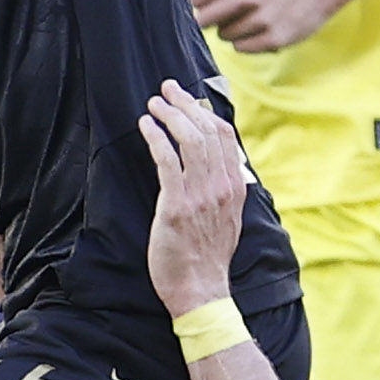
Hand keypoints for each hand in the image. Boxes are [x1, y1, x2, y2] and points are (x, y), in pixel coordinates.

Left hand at [139, 78, 249, 315]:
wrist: (200, 290)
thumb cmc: (207, 258)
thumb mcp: (227, 219)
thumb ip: (224, 191)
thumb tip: (219, 165)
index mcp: (234, 188)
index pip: (225, 136)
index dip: (205, 112)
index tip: (189, 99)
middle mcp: (221, 187)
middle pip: (207, 131)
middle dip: (185, 104)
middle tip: (167, 90)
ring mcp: (201, 196)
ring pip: (189, 140)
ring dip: (169, 115)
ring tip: (153, 104)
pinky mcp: (177, 205)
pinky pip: (167, 160)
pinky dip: (156, 137)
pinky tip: (145, 126)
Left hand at [168, 0, 350, 53]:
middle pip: (206, 20)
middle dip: (214, 14)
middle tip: (232, 4)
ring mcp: (264, 19)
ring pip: (224, 36)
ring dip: (231, 28)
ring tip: (249, 13)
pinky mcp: (276, 38)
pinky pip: (242, 49)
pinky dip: (247, 41)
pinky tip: (260, 25)